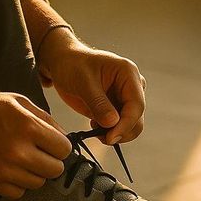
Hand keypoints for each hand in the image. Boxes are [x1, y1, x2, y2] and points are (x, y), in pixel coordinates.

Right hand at [0, 88, 73, 199]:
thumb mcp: (15, 100)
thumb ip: (43, 118)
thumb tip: (63, 136)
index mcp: (27, 126)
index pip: (64, 149)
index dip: (59, 145)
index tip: (51, 142)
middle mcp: (18, 151)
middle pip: (55, 170)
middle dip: (50, 160)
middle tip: (37, 151)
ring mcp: (4, 170)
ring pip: (38, 183)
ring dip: (33, 172)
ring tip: (19, 158)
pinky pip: (18, 193)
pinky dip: (17, 183)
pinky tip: (8, 168)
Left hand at [37, 30, 146, 146]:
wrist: (63, 63)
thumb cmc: (72, 64)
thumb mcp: (82, 81)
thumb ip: (98, 102)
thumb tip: (113, 123)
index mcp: (128, 73)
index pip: (136, 105)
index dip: (126, 124)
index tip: (111, 137)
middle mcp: (132, 86)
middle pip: (137, 118)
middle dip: (121, 131)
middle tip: (101, 137)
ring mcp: (125, 98)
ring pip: (130, 125)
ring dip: (114, 133)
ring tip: (94, 127)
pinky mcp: (116, 108)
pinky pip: (119, 126)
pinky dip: (109, 132)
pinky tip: (94, 124)